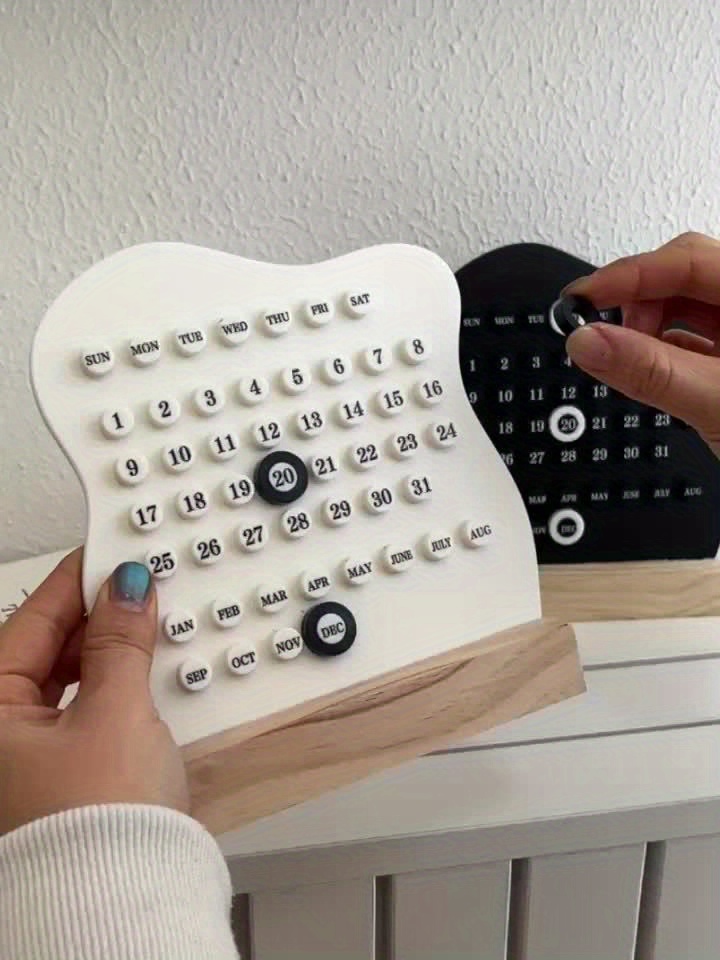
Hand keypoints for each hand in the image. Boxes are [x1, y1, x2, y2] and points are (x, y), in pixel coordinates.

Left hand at [0, 549, 188, 835]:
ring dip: (106, 650)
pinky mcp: (60, 775)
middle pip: (44, 649)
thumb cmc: (97, 829)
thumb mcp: (116, 713)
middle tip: (139, 584)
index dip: (78, 581)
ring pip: (64, 679)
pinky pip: (81, 708)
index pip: (32, 621)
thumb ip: (121, 643)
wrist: (123, 905)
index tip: (113, 552)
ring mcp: (25, 759)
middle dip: (94, 615)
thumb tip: (126, 591)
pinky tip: (139, 672)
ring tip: (144, 624)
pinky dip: (110, 685)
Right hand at [563, 231, 719, 453]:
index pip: (689, 260)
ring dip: (649, 327)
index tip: (583, 299)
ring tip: (628, 357)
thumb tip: (590, 342)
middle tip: (602, 332)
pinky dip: (665, 351)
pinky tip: (650, 370)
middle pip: (686, 276)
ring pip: (689, 307)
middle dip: (638, 302)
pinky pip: (696, 340)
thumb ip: (651, 371)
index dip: (628, 275)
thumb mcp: (719, 405)